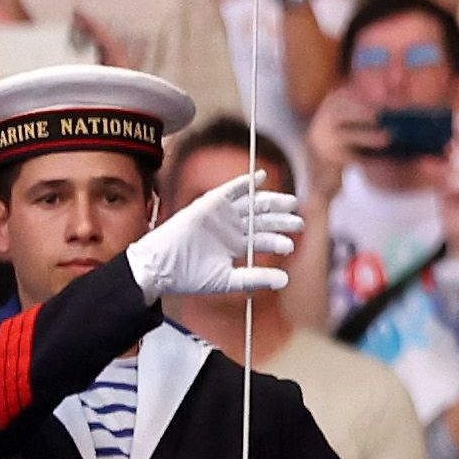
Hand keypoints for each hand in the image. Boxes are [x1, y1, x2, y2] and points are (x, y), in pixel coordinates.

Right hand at [126, 177, 300, 296]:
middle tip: (298, 222)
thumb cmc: (189, 276)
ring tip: (290, 202)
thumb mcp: (227, 279)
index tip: (291, 245)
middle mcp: (231, 228)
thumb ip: (255, 278)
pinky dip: (244, 183)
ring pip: (251, 204)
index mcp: (235, 245)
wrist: (160, 268)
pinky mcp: (208, 205)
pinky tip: (260, 177)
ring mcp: (220, 215)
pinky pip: (229, 190)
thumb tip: (285, 281)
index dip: (278, 240)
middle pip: (262, 219)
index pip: (263, 239)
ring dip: (270, 201)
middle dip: (281, 219)